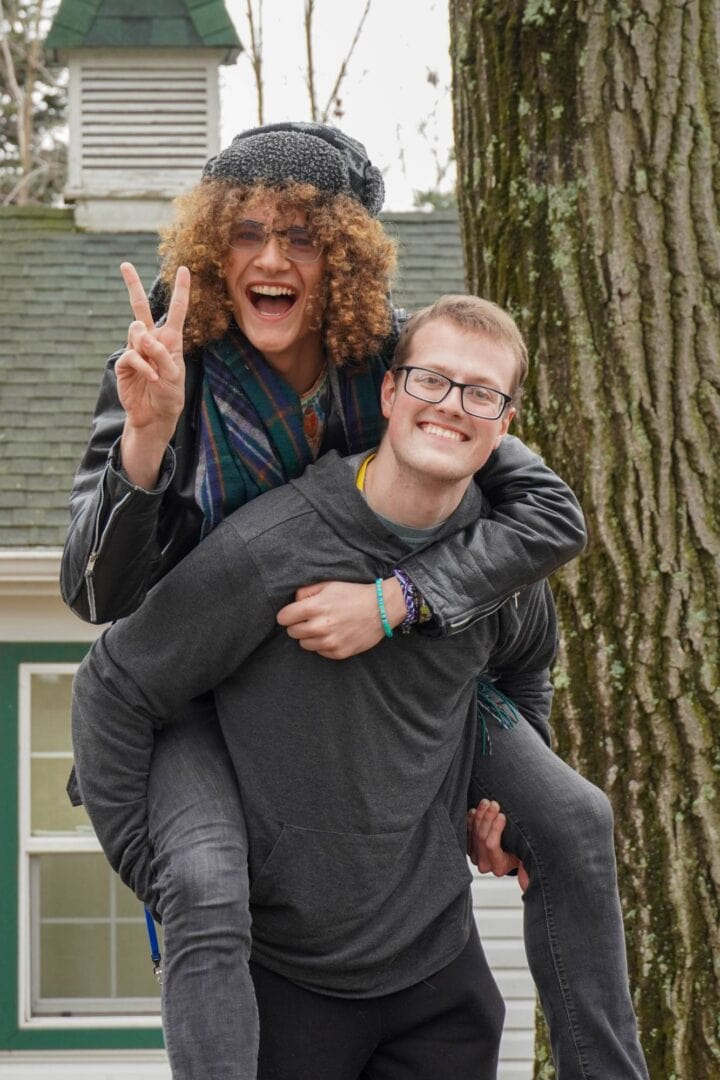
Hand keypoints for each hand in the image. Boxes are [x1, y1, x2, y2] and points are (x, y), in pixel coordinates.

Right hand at [116, 262, 188, 436]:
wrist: (155, 415)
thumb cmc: (170, 394)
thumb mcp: (175, 374)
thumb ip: (161, 353)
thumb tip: (142, 336)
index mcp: (170, 339)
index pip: (176, 310)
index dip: (181, 290)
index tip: (184, 269)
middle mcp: (151, 340)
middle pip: (140, 307)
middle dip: (132, 285)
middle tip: (124, 265)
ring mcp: (136, 350)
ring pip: (136, 331)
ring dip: (147, 346)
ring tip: (156, 367)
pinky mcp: (124, 363)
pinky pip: (132, 355)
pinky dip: (143, 366)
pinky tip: (152, 376)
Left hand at [276, 578, 405, 659]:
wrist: (381, 609)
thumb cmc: (353, 594)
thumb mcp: (328, 584)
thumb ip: (306, 591)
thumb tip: (293, 602)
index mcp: (314, 607)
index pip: (283, 618)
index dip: (287, 614)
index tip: (294, 613)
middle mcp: (320, 627)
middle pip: (292, 632)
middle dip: (298, 625)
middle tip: (311, 618)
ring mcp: (330, 642)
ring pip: (304, 644)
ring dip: (309, 636)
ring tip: (324, 626)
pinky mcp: (339, 653)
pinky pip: (320, 651)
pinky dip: (323, 644)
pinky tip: (334, 634)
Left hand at [467, 799, 528, 891]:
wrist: (511, 853)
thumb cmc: (521, 851)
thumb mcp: (526, 856)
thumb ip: (526, 866)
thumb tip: (525, 881)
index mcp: (499, 867)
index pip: (492, 845)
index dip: (495, 828)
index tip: (502, 815)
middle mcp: (485, 864)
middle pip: (481, 837)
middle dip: (488, 817)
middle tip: (493, 803)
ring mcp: (475, 856)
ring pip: (473, 833)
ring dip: (480, 815)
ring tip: (486, 802)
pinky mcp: (469, 848)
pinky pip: (467, 832)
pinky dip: (471, 820)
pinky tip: (475, 811)